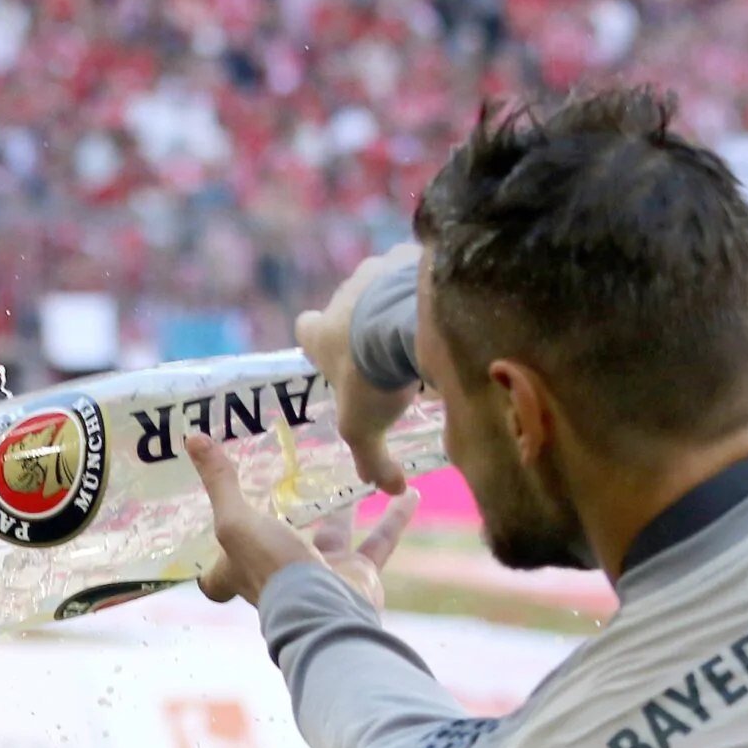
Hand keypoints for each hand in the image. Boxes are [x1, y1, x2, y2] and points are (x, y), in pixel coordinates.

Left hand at [191, 432, 415, 609]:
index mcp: (242, 571)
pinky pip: (379, 542)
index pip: (217, 572)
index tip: (211, 528)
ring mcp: (322, 575)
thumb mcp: (235, 522)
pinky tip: (411, 492)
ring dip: (345, 511)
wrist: (328, 611)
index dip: (212, 558)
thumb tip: (193, 440)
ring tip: (355, 477)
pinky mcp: (357, 575)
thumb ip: (220, 483)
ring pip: (333, 537)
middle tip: (288, 483)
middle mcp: (279, 575)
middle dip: (282, 520)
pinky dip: (396, 519)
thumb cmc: (272, 570)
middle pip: (277, 546)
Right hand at [295, 243, 422, 495]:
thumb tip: (390, 491)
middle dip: (366, 324)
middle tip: (393, 349)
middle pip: (347, 307)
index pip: (305, 330)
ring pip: (380, 285)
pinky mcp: (405, 255)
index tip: (341, 358)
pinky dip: (424, 286)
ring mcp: (372, 272)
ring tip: (424, 327)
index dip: (319, 343)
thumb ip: (372, 460)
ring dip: (396, 303)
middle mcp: (340, 296)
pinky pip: (414, 269)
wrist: (406, 321)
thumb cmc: (373, 376)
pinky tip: (443, 306)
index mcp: (320, 333)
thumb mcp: (365, 428)